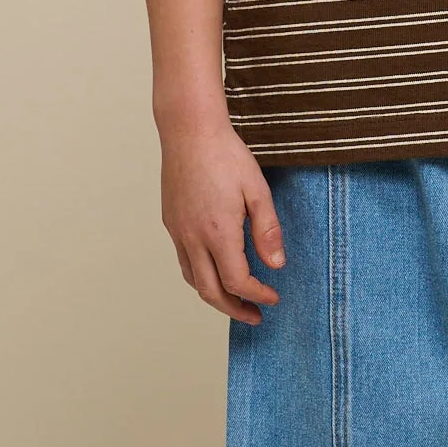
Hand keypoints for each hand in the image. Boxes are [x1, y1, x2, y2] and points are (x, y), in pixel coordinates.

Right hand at [159, 112, 284, 321]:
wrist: (189, 131)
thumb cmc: (226, 155)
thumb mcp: (258, 190)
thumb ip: (267, 230)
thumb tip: (276, 265)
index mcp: (218, 232)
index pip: (237, 282)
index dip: (257, 295)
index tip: (273, 297)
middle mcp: (192, 238)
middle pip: (210, 292)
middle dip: (234, 310)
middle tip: (255, 316)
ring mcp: (178, 231)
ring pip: (193, 279)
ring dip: (215, 296)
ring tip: (236, 301)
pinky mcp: (171, 222)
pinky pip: (184, 261)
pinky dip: (200, 276)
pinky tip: (215, 271)